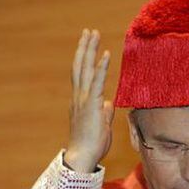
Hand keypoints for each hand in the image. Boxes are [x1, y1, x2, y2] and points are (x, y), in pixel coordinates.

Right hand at [64, 28, 114, 172]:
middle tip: (89, 31)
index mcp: (81, 101)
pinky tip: (105, 54)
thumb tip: (109, 103)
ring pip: (85, 69)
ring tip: (93, 34)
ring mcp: (84, 100)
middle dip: (85, 48)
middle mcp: (79, 97)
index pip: (82, 75)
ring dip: (90, 50)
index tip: (89, 44)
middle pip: (80, 66)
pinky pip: (97, 82)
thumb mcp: (101, 125)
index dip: (85, 59)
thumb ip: (104, 112)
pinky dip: (101, 67)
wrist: (83, 157)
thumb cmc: (92, 144)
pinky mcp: (92, 105)